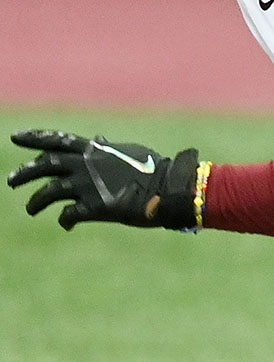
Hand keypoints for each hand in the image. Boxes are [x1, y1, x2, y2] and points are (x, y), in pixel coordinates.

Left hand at [8, 130, 199, 230]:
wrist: (170, 188)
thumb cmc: (155, 169)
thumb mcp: (129, 152)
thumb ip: (108, 149)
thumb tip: (98, 140)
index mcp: (94, 150)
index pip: (57, 140)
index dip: (35, 137)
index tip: (15, 137)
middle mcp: (86, 166)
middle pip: (45, 165)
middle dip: (24, 172)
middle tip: (11, 180)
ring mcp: (89, 186)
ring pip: (49, 192)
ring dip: (36, 201)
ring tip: (31, 209)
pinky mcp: (95, 207)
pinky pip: (69, 215)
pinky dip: (64, 219)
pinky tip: (66, 224)